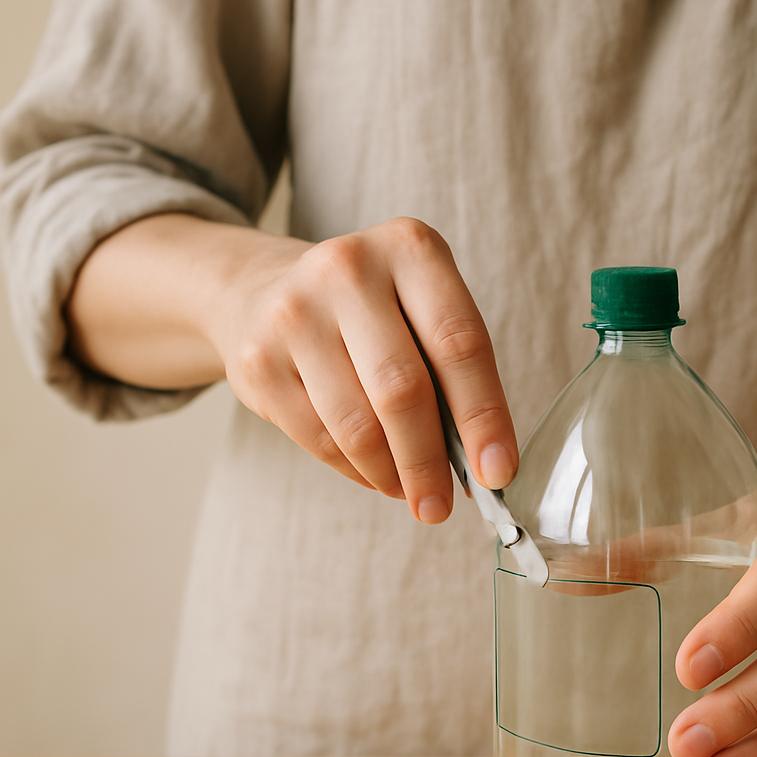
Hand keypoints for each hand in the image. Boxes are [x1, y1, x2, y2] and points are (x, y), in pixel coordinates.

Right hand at [67, 214, 517, 522]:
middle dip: (429, 462)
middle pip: (402, 389)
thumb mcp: (420, 310)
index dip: (484, 417)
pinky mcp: (257, 360)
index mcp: (410, 248)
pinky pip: (320, 439)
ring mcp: (294, 313)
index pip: (460, 343)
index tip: (498, 472)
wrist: (262, 291)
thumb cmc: (370, 314)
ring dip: (392, 474)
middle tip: (443, 507)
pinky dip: (356, 470)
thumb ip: (454, 374)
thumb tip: (484, 465)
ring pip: (357, 425)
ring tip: (411, 492)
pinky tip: (375, 473)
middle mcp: (348, 269)